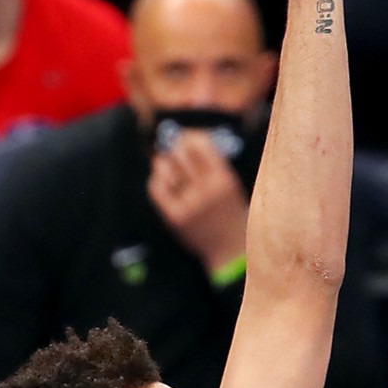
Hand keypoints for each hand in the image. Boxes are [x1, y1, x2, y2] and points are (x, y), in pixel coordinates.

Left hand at [147, 129, 248, 275]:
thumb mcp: (230, 185)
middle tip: (171, 148)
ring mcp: (189, 204)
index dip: (189, 137)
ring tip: (164, 163)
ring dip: (163, 163)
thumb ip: (212, 164)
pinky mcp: (175, 217)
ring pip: (165, 170)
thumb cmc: (230, 213)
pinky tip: (162, 181)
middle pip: (181, 154)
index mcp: (224, 179)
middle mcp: (206, 190)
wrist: (230, 250)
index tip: (184, 137)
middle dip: (174, 147)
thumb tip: (184, 139)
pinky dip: (157, 181)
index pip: (200, 145)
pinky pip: (157, 189)